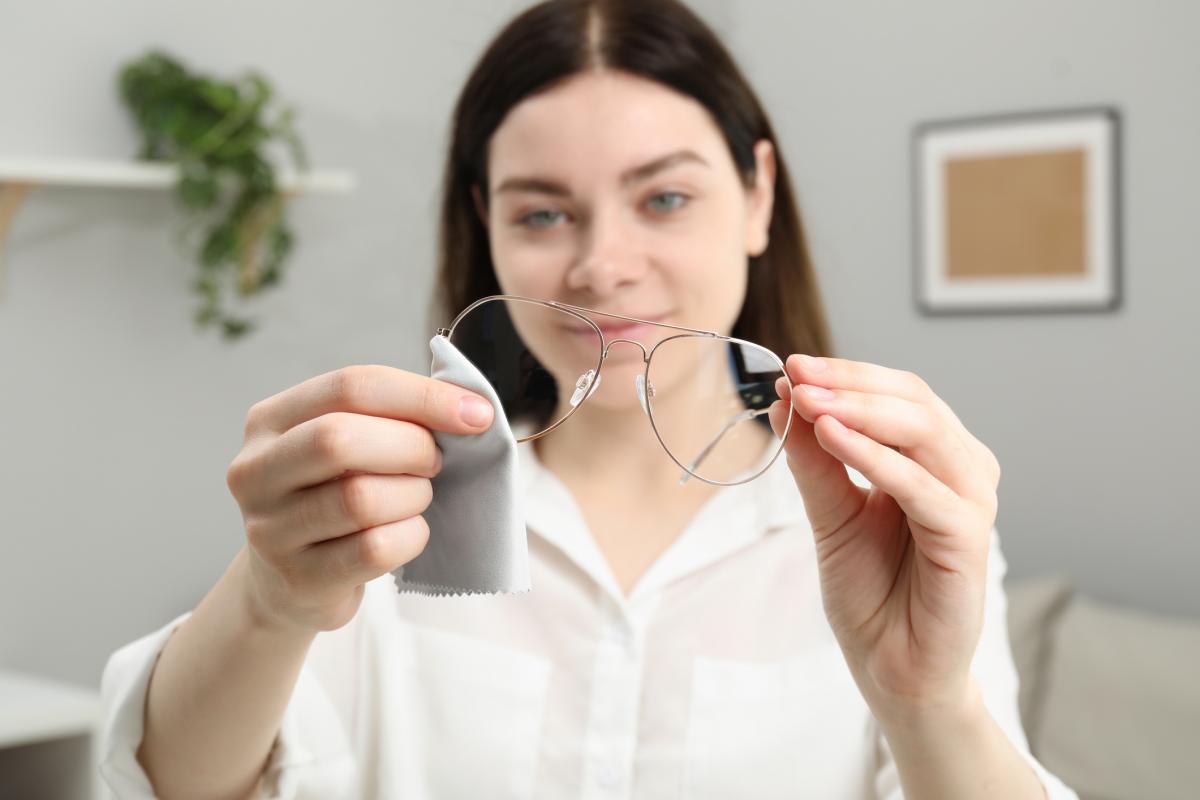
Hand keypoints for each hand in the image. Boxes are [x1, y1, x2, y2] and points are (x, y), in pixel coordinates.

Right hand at [225, 365, 494, 633]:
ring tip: (415, 497)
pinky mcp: (299, 578)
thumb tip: (471, 407)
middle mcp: (256, 471)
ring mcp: (270, 529)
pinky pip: (375, 549)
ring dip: (412, 495)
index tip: (475, 413)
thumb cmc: (331, 495)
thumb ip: (389, 416)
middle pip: (341, 439)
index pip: (350, 387)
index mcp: (269, 420)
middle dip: (412, 447)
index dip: (421, 396)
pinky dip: (410, 536)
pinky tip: (407, 531)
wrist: (287, 580)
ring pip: (361, 499)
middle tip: (434, 462)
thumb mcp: (344, 444)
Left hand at [766, 354, 1000, 716]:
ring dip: (860, 410)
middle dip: (850, 382)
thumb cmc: (871, 591)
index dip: (846, 374)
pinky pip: (921, 487)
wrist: (890, 667)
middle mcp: (960, 471)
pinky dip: (874, 457)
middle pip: (914, 401)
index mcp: (932, 458)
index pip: (897, 393)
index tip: (791, 365)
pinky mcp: (969, 540)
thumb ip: (814, 460)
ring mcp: (969, 503)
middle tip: (796, 373)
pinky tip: (831, 436)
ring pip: (923, 433)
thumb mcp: (830, 514)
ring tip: (807, 400)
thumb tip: (786, 397)